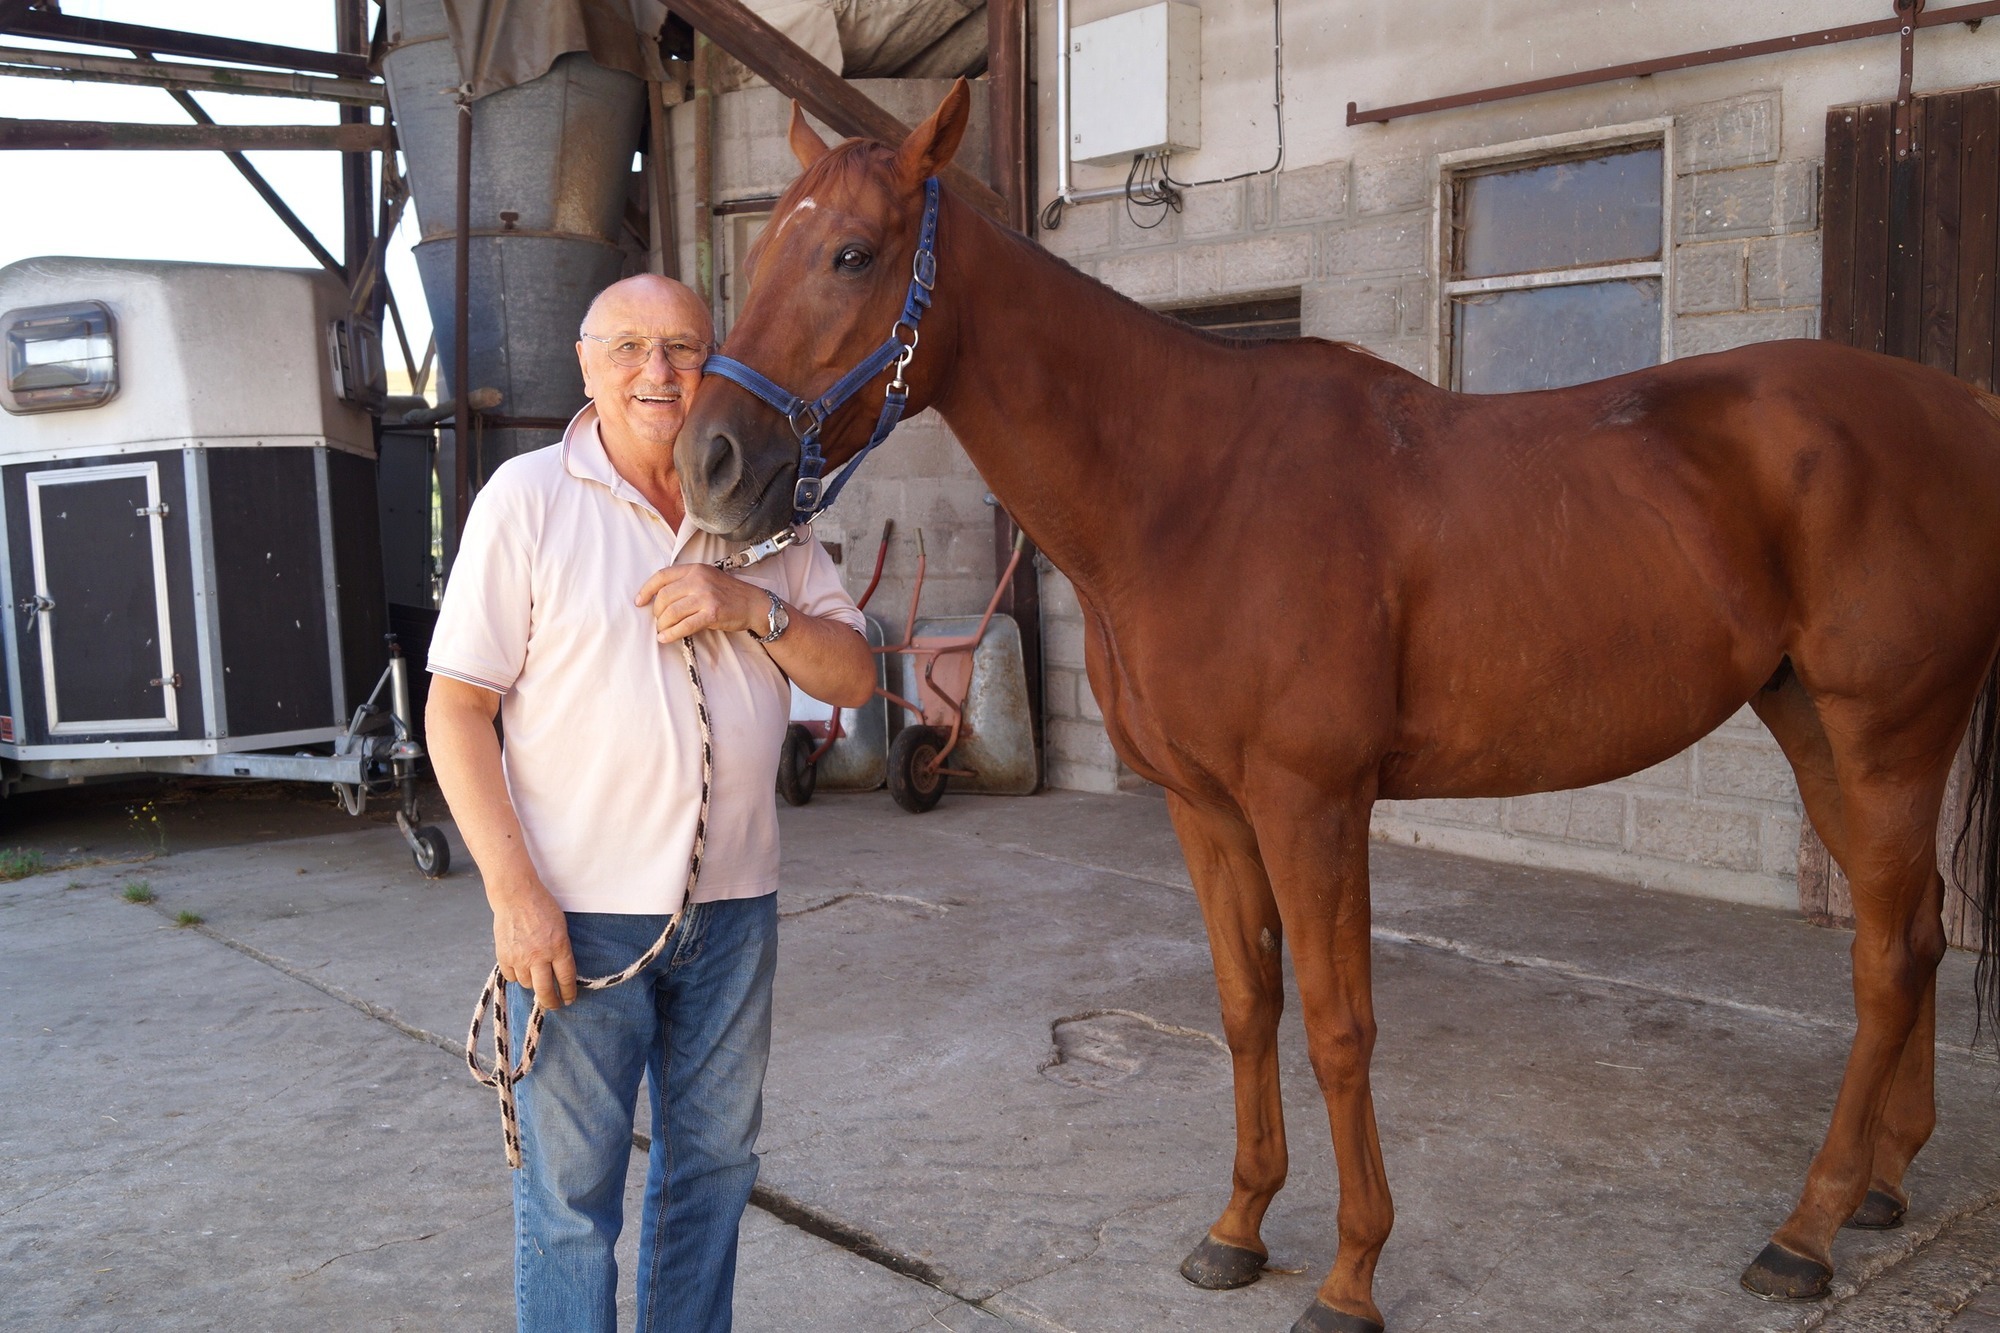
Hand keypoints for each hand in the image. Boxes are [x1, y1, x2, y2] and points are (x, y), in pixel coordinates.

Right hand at [491, 878, 578, 1008]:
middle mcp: (539, 956)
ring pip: (527, 984)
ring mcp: (519, 958)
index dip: (568, 993)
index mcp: (558, 947)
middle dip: (551, 1002)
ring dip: (533, 983)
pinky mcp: (504, 957)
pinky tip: (521, 967)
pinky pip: (512, 977)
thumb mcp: (561, 928)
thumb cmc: (542, 908)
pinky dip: (517, 975)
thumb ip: (561, 950)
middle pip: (545, 991)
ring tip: (536, 975)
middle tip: (554, 1005)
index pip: (566, 979)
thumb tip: (561, 972)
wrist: (516, 896)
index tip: (569, 999)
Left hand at [635, 564, 769, 642]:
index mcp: (694, 569)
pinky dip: (671, 634)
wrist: (753, 604)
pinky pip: (685, 625)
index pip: (662, 576)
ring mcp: (705, 596)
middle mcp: (698, 580)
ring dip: (662, 625)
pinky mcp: (712, 613)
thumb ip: (686, 583)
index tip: (639, 602)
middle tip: (658, 621)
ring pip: (672, 612)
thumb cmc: (728, 594)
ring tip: (662, 631)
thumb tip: (659, 598)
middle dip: (656, 612)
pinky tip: (665, 638)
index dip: (646, 590)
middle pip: (664, 596)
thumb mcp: (706, 579)